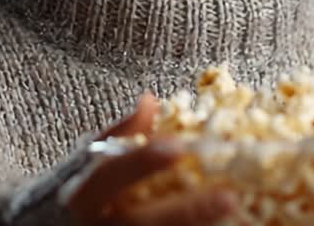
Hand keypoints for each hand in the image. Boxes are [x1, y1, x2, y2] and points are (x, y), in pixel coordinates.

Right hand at [65, 92, 237, 225]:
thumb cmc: (80, 188)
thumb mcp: (92, 158)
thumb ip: (121, 134)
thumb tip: (149, 100)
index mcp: (83, 196)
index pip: (110, 176)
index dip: (141, 163)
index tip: (177, 147)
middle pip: (141, 223)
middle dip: (186, 212)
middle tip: (228, 197)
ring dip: (197, 225)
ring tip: (233, 205)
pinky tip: (228, 225)